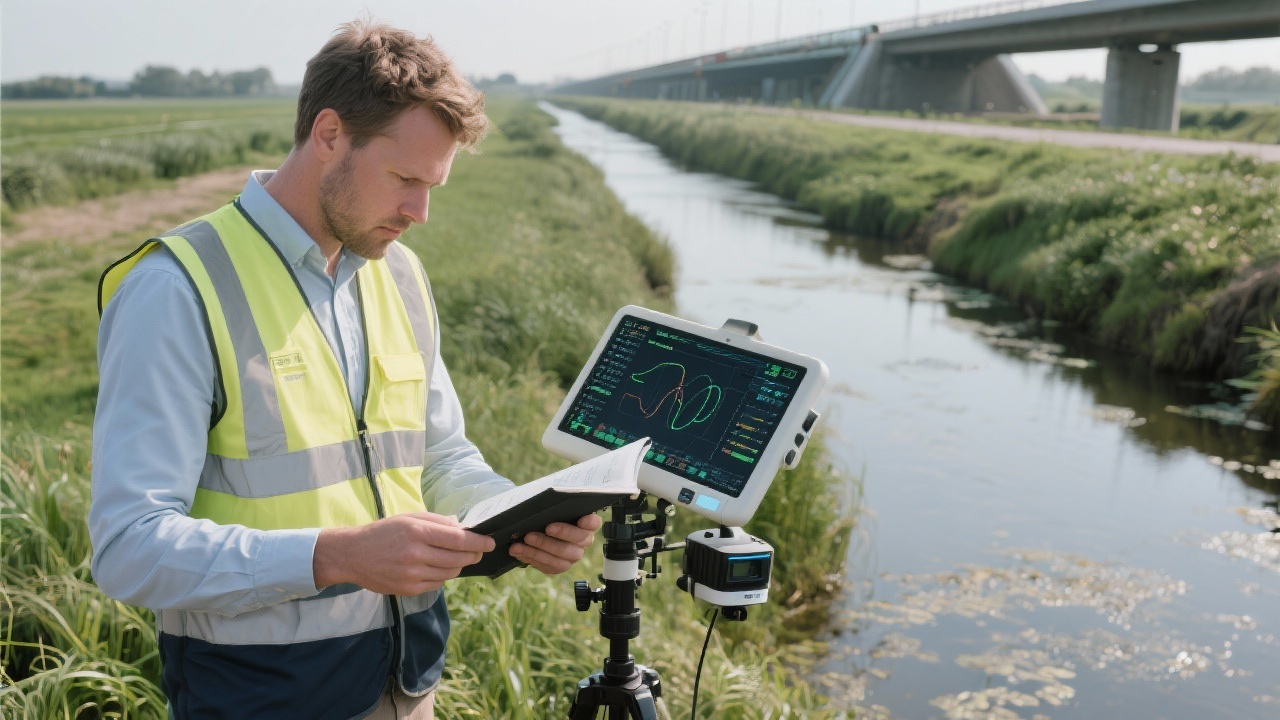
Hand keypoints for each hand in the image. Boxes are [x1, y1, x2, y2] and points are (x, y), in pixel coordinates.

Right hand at [313, 512, 494, 595]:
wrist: (353, 555)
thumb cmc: (383, 532)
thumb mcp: (409, 517)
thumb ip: (438, 521)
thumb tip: (463, 528)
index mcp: (417, 531)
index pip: (458, 539)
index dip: (478, 541)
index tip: (490, 542)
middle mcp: (416, 554)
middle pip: (458, 558)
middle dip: (473, 555)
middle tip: (478, 551)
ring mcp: (412, 574)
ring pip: (450, 573)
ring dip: (458, 566)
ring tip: (456, 558)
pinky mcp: (408, 589)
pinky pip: (437, 584)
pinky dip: (442, 576)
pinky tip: (435, 568)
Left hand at [509, 513, 602, 574]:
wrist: (533, 530)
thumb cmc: (545, 516)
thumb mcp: (549, 508)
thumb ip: (552, 506)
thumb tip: (542, 502)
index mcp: (585, 524)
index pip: (594, 522)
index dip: (590, 522)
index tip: (582, 519)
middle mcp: (582, 541)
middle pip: (578, 540)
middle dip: (561, 533)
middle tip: (546, 528)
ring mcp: (572, 556)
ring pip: (562, 556)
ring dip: (541, 548)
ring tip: (524, 541)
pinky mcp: (559, 566)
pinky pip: (549, 566)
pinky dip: (532, 557)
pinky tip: (519, 551)